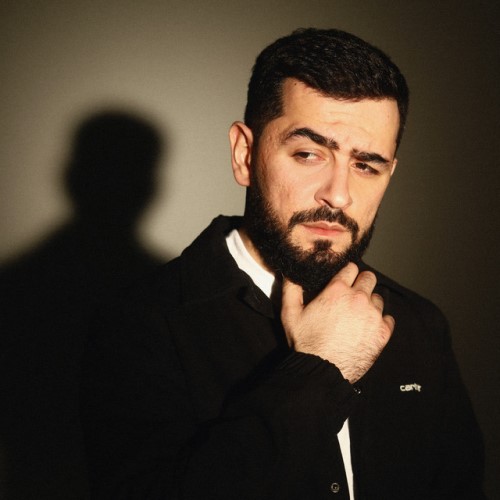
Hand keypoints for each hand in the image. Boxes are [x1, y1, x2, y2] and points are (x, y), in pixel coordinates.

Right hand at [281, 262, 393, 382]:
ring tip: (358, 315)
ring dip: (370, 303)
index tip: (344, 280)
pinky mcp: (382, 332)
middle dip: (361, 283)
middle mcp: (358, 298)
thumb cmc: (306, 343)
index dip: (347, 272)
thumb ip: (291, 289)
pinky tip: (368, 327)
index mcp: (337, 290)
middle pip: (369, 278)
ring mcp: (373, 315)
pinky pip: (389, 318)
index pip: (351, 267)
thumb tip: (291, 274)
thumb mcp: (290, 313)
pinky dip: (380, 321)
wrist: (322, 370)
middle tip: (353, 295)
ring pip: (378, 298)